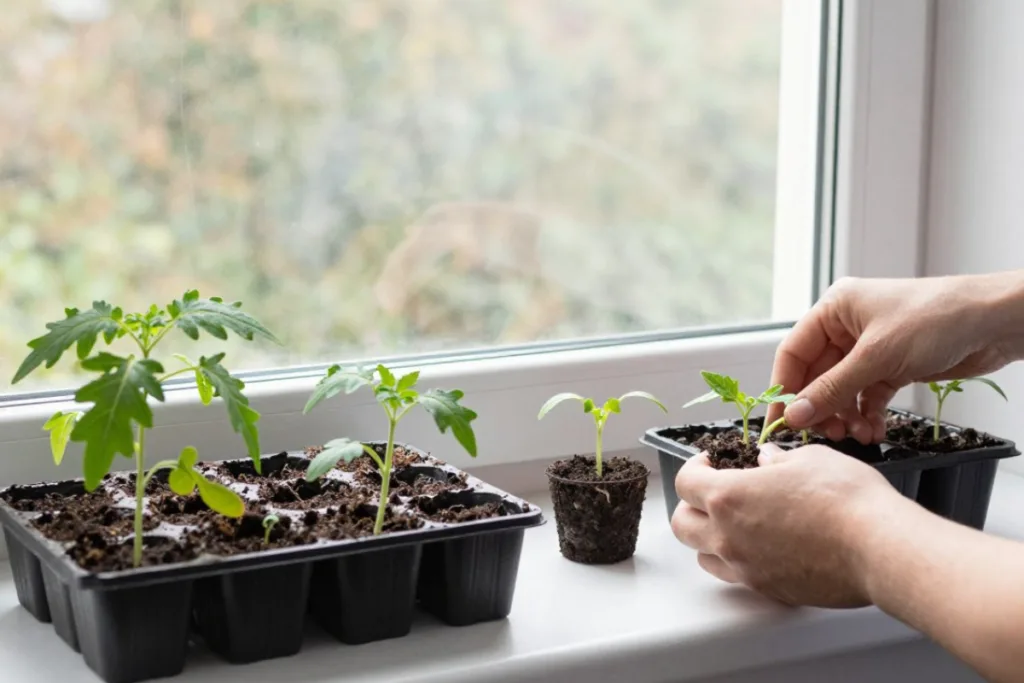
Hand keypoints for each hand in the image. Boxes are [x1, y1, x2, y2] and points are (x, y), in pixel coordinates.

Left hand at [670, 444, 907, 606]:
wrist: (878, 547)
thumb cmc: (845, 497)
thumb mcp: (809, 459)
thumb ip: (778, 459)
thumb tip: (767, 460)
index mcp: (728, 497)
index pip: (685, 483)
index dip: (695, 468)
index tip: (711, 462)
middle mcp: (728, 537)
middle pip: (682, 525)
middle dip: (692, 506)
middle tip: (716, 492)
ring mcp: (746, 568)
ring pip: (704, 557)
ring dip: (710, 538)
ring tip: (737, 522)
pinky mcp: (769, 590)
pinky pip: (738, 576)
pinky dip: (740, 561)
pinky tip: (764, 546)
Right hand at [766, 273, 1023, 443]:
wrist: (995, 322)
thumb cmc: (937, 318)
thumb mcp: (877, 356)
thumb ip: (833, 389)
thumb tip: (796, 416)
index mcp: (834, 309)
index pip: (793, 353)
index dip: (784, 389)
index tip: (780, 424)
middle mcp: (847, 327)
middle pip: (817, 375)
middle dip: (821, 408)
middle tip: (825, 436)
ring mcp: (870, 347)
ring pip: (842, 389)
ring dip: (845, 415)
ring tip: (855, 436)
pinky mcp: (892, 365)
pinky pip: (867, 395)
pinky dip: (867, 414)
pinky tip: (873, 430)